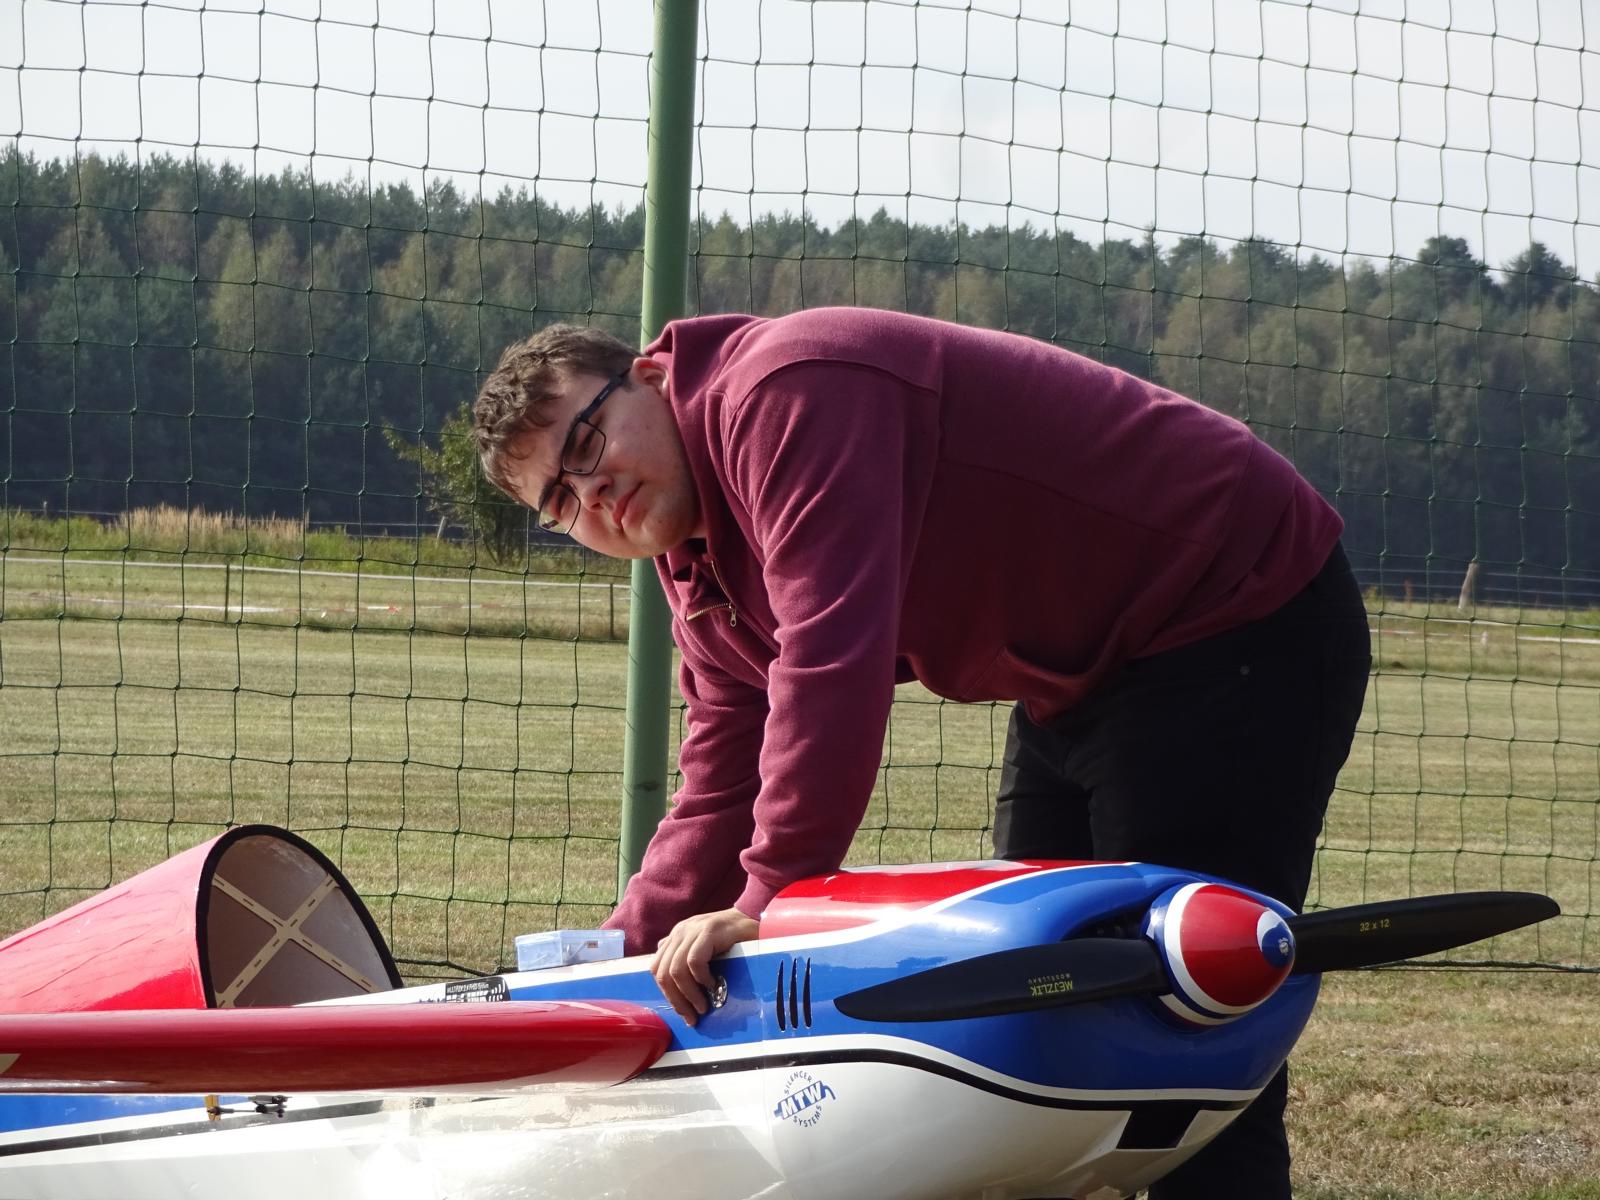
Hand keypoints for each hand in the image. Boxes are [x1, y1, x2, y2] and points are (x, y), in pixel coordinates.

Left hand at [652, 907, 759, 1024]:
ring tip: (703, 1006)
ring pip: (676, 969)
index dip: (667, 994)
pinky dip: (701, 978)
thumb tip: (668, 979)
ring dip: (689, 994)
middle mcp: (681, 931)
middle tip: (692, 1017)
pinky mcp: (709, 931)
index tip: (684, 1012)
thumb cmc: (734, 939)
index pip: (657, 968)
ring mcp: (694, 929)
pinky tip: (712, 984)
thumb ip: (686, 957)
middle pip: (663, 971)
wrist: (756, 918)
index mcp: (677, 936)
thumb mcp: (705, 947)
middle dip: (676, 1000)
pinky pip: (694, 961)